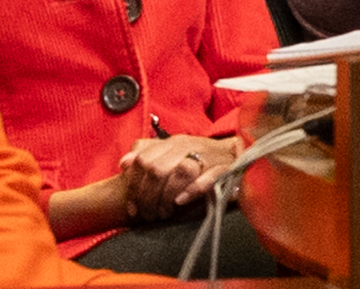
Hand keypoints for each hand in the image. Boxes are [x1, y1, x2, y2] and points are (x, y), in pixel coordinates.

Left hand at [117, 132, 241, 219]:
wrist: (235, 152)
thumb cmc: (197, 157)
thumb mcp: (169, 153)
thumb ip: (146, 155)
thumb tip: (124, 163)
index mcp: (171, 142)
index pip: (143, 160)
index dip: (134, 187)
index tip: (132, 208)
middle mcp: (187, 145)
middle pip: (158, 168)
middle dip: (148, 197)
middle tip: (148, 215)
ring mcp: (206, 155)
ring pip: (181, 171)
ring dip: (168, 196)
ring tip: (164, 213)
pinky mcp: (225, 167)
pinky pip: (208, 176)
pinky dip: (193, 189)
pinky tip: (181, 202)